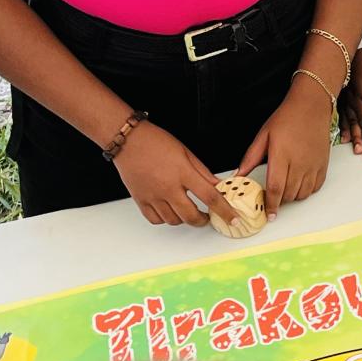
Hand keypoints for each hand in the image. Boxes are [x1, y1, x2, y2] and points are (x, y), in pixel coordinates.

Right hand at [113, 122, 240, 227]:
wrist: (128, 139)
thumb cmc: (156, 142)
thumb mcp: (187, 153)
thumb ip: (203, 173)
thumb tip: (219, 186)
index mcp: (183, 173)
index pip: (210, 197)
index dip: (225, 211)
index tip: (233, 219)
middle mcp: (168, 187)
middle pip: (191, 216)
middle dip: (204, 220)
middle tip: (208, 216)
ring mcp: (153, 195)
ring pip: (174, 220)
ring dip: (185, 220)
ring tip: (189, 211)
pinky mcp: (140, 199)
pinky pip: (156, 219)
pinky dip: (165, 219)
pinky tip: (170, 212)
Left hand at [238, 80, 333, 219]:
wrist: (311, 107)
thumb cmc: (286, 119)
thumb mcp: (263, 136)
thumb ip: (250, 158)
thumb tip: (237, 176)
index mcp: (282, 156)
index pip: (276, 188)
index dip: (271, 205)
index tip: (268, 215)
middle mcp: (300, 163)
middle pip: (288, 194)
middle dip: (278, 201)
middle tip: (271, 199)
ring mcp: (313, 166)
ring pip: (302, 194)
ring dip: (291, 197)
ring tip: (283, 190)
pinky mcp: (323, 166)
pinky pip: (314, 188)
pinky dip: (305, 191)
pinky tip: (297, 185)